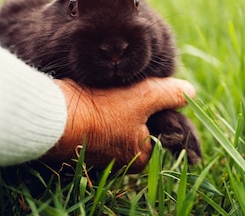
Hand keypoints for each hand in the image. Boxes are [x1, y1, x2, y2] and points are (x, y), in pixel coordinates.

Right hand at [45, 77, 195, 171]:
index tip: (148, 90)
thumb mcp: (144, 98)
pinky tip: (97, 92)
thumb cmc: (102, 110)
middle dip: (137, 102)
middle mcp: (121, 157)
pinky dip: (101, 102)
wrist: (54, 114)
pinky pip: (100, 115)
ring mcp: (101, 147)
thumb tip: (190, 93)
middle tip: (127, 87)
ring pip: (120, 116)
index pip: (160, 127)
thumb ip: (170, 94)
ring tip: (111, 88)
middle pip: (140, 121)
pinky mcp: (83, 134)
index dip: (157, 104)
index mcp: (140, 156)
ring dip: (118, 100)